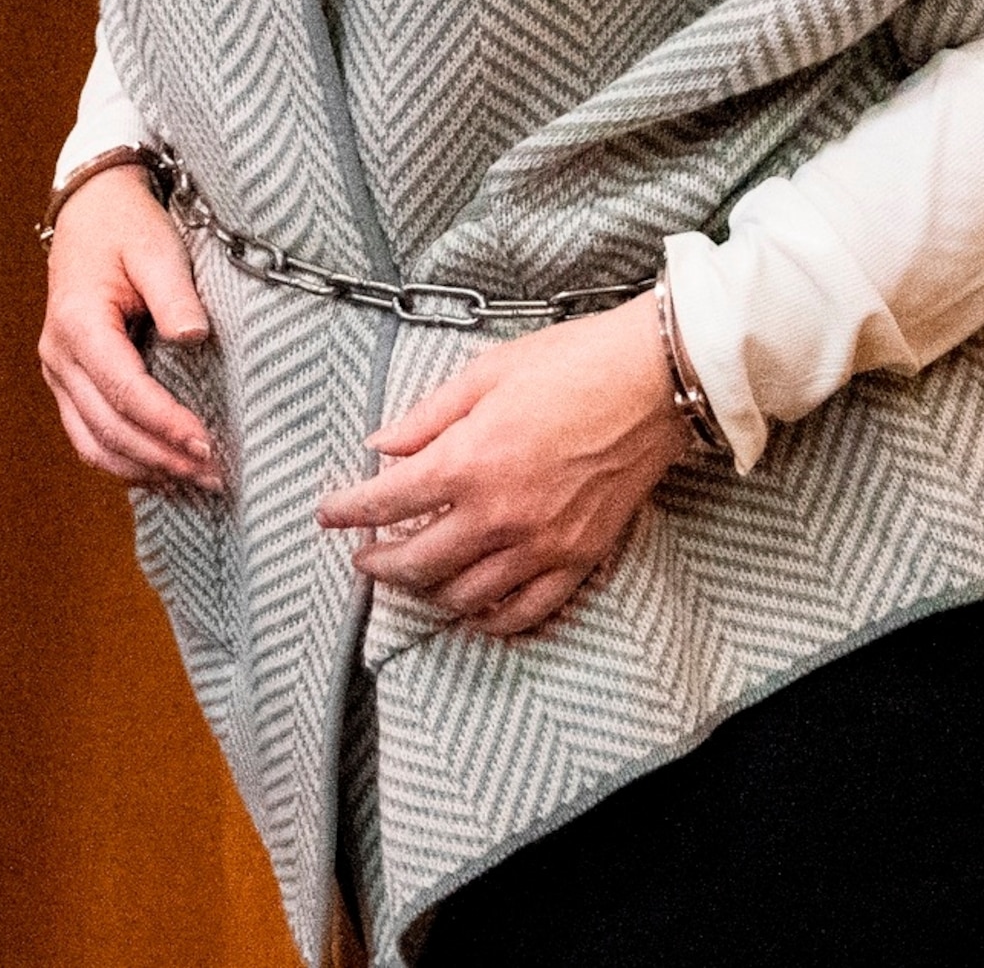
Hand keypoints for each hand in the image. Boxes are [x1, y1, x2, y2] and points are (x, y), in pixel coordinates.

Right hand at [37, 163, 222, 489]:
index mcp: (78, 323)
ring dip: (144, 469)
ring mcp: (59, 372)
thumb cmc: (128, 226)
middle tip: (215, 475)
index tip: (207, 445)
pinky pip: (90, 435)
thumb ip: (175, 294)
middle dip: (163, 458)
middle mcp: (58, 356)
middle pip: (108, 428)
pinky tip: (164, 469)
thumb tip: (195, 338)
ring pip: (93, 443)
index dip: (166, 424)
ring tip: (196, 482)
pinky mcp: (69, 381)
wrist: (93, 210)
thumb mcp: (157, 248)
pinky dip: (125, 459)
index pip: (125, 391)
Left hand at [316, 296, 688, 639]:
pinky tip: (474, 609)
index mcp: (468, 462)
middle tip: (364, 557)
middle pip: (417, 563)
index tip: (329, 514)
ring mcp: (540, 545)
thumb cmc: (572, 364)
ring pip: (464, 595)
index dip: (348, 511)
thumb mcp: (486, 373)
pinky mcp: (578, 558)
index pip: (386, 502)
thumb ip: (427, 417)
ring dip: (427, 591)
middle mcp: (498, 515)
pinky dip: (492, 618)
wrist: (653, 382)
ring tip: (414, 577)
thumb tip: (381, 444)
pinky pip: (525, 610)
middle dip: (379, 565)